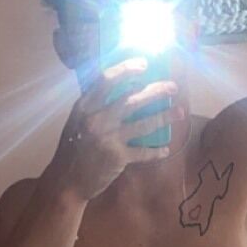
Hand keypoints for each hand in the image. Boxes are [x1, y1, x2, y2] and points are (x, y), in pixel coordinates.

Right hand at [54, 58, 182, 200]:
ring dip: (164, 117)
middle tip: (172, 87)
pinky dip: (156, 152)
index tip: (144, 64)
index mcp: (85, 107)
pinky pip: (143, 151)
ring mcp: (108, 138)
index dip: (127, 69)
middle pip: (132, 99)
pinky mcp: (118, 157)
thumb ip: (95, 107)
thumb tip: (122, 90)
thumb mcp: (77, 122)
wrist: (66, 181)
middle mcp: (96, 119)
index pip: (107, 80)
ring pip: (143, 123)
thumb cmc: (72, 149)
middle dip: (156, 91)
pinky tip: (166, 150)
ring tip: (180, 112)